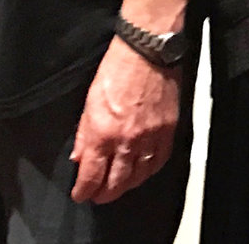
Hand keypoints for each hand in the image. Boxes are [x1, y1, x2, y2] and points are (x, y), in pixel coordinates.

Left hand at [69, 35, 181, 204]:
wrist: (147, 51)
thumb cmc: (117, 69)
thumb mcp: (89, 102)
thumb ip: (84, 134)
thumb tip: (80, 157)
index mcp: (103, 133)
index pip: (92, 175)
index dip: (84, 190)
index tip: (81, 194)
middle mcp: (127, 140)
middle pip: (117, 182)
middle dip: (104, 194)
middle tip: (98, 196)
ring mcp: (150, 137)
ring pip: (139, 176)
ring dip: (126, 186)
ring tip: (118, 187)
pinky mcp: (168, 130)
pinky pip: (159, 161)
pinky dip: (149, 171)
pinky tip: (142, 173)